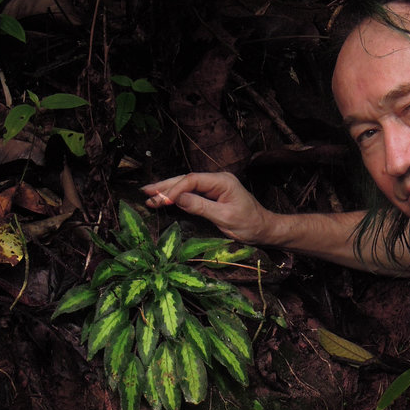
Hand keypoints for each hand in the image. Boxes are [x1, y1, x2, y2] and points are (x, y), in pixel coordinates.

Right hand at [141, 172, 275, 244]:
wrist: (264, 229)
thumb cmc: (249, 224)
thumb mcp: (224, 217)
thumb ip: (200, 206)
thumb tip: (178, 197)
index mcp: (222, 181)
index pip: (192, 181)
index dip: (174, 189)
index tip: (161, 200)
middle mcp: (217, 180)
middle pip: (186, 180)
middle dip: (165, 186)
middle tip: (145, 193)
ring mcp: (214, 186)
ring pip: (186, 185)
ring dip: (168, 190)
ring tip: (148, 195)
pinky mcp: (212, 195)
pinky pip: (191, 193)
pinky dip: (177, 196)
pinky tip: (164, 198)